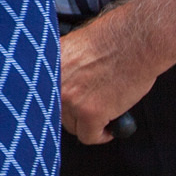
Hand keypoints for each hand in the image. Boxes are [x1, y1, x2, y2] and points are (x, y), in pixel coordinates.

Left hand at [59, 14, 159, 145]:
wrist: (137, 41)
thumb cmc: (113, 39)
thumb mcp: (74, 48)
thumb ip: (60, 69)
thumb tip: (57, 90)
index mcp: (46, 64)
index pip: (38, 95)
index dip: (53, 102)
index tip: (64, 105)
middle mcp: (53, 82)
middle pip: (56, 112)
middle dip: (73, 112)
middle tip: (88, 107)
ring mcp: (70, 99)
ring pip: (72, 126)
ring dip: (87, 122)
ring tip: (104, 110)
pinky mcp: (89, 113)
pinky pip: (89, 136)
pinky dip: (102, 135)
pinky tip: (110, 126)